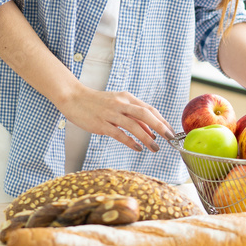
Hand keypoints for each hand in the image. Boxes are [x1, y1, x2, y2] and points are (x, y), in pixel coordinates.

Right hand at [58, 85, 175, 152]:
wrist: (74, 98)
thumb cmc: (97, 103)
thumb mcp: (117, 105)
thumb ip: (133, 117)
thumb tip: (150, 131)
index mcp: (126, 98)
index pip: (149, 109)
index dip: (161, 120)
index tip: (171, 131)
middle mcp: (121, 104)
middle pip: (145, 114)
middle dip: (160, 126)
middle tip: (169, 138)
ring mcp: (111, 113)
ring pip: (134, 125)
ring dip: (147, 137)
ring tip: (155, 148)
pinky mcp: (101, 124)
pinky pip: (119, 134)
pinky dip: (131, 142)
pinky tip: (138, 148)